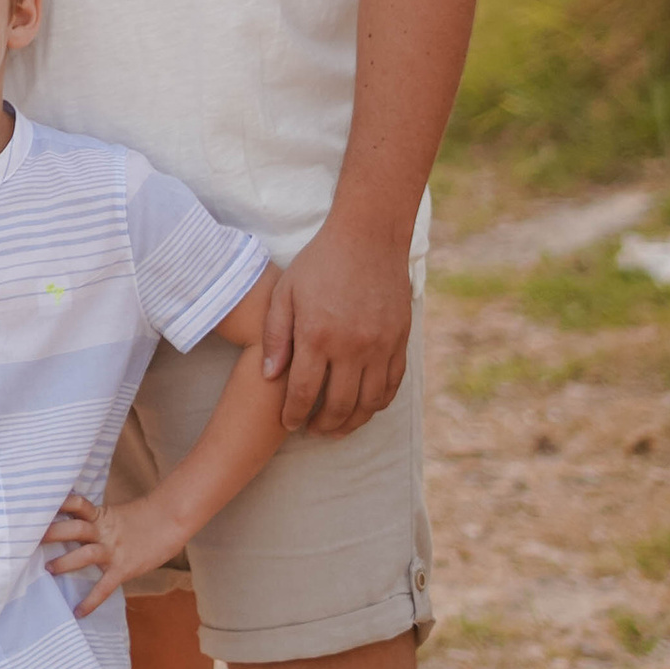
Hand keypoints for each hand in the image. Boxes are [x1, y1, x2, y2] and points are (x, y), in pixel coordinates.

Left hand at [43, 488, 176, 620]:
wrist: (170, 522)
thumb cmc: (142, 519)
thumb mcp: (114, 515)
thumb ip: (94, 520)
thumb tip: (69, 524)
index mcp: (100, 515)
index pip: (76, 504)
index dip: (58, 504)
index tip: (36, 506)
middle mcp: (103, 531)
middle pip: (74, 528)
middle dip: (52, 533)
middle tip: (28, 538)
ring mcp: (113, 549)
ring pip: (85, 553)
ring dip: (65, 562)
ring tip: (48, 569)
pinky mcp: (123, 568)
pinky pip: (104, 587)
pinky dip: (90, 601)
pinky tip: (79, 612)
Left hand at [261, 219, 413, 436]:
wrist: (368, 237)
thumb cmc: (319, 263)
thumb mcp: (285, 293)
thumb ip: (275, 336)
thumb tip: (269, 376)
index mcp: (317, 335)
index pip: (303, 392)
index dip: (294, 415)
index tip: (289, 424)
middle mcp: (351, 346)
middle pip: (339, 405)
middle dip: (323, 426)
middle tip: (312, 431)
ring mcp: (380, 346)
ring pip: (369, 403)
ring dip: (352, 422)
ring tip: (337, 428)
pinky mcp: (399, 341)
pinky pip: (392, 385)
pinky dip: (378, 403)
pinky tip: (364, 407)